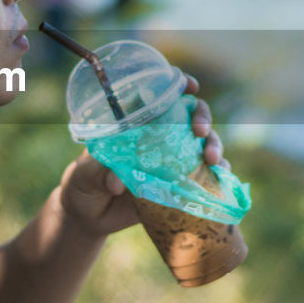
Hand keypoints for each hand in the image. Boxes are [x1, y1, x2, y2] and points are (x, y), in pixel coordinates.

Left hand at [56, 72, 227, 237]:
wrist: (88, 217)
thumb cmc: (82, 184)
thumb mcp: (83, 175)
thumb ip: (98, 173)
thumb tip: (117, 181)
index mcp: (135, 124)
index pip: (161, 95)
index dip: (179, 84)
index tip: (190, 87)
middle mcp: (158, 137)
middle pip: (190, 116)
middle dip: (203, 117)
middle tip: (199, 131)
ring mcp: (171, 160)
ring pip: (203, 144)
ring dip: (214, 146)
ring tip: (211, 159)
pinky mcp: (178, 185)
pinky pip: (204, 176)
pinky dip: (218, 174)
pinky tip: (221, 176)